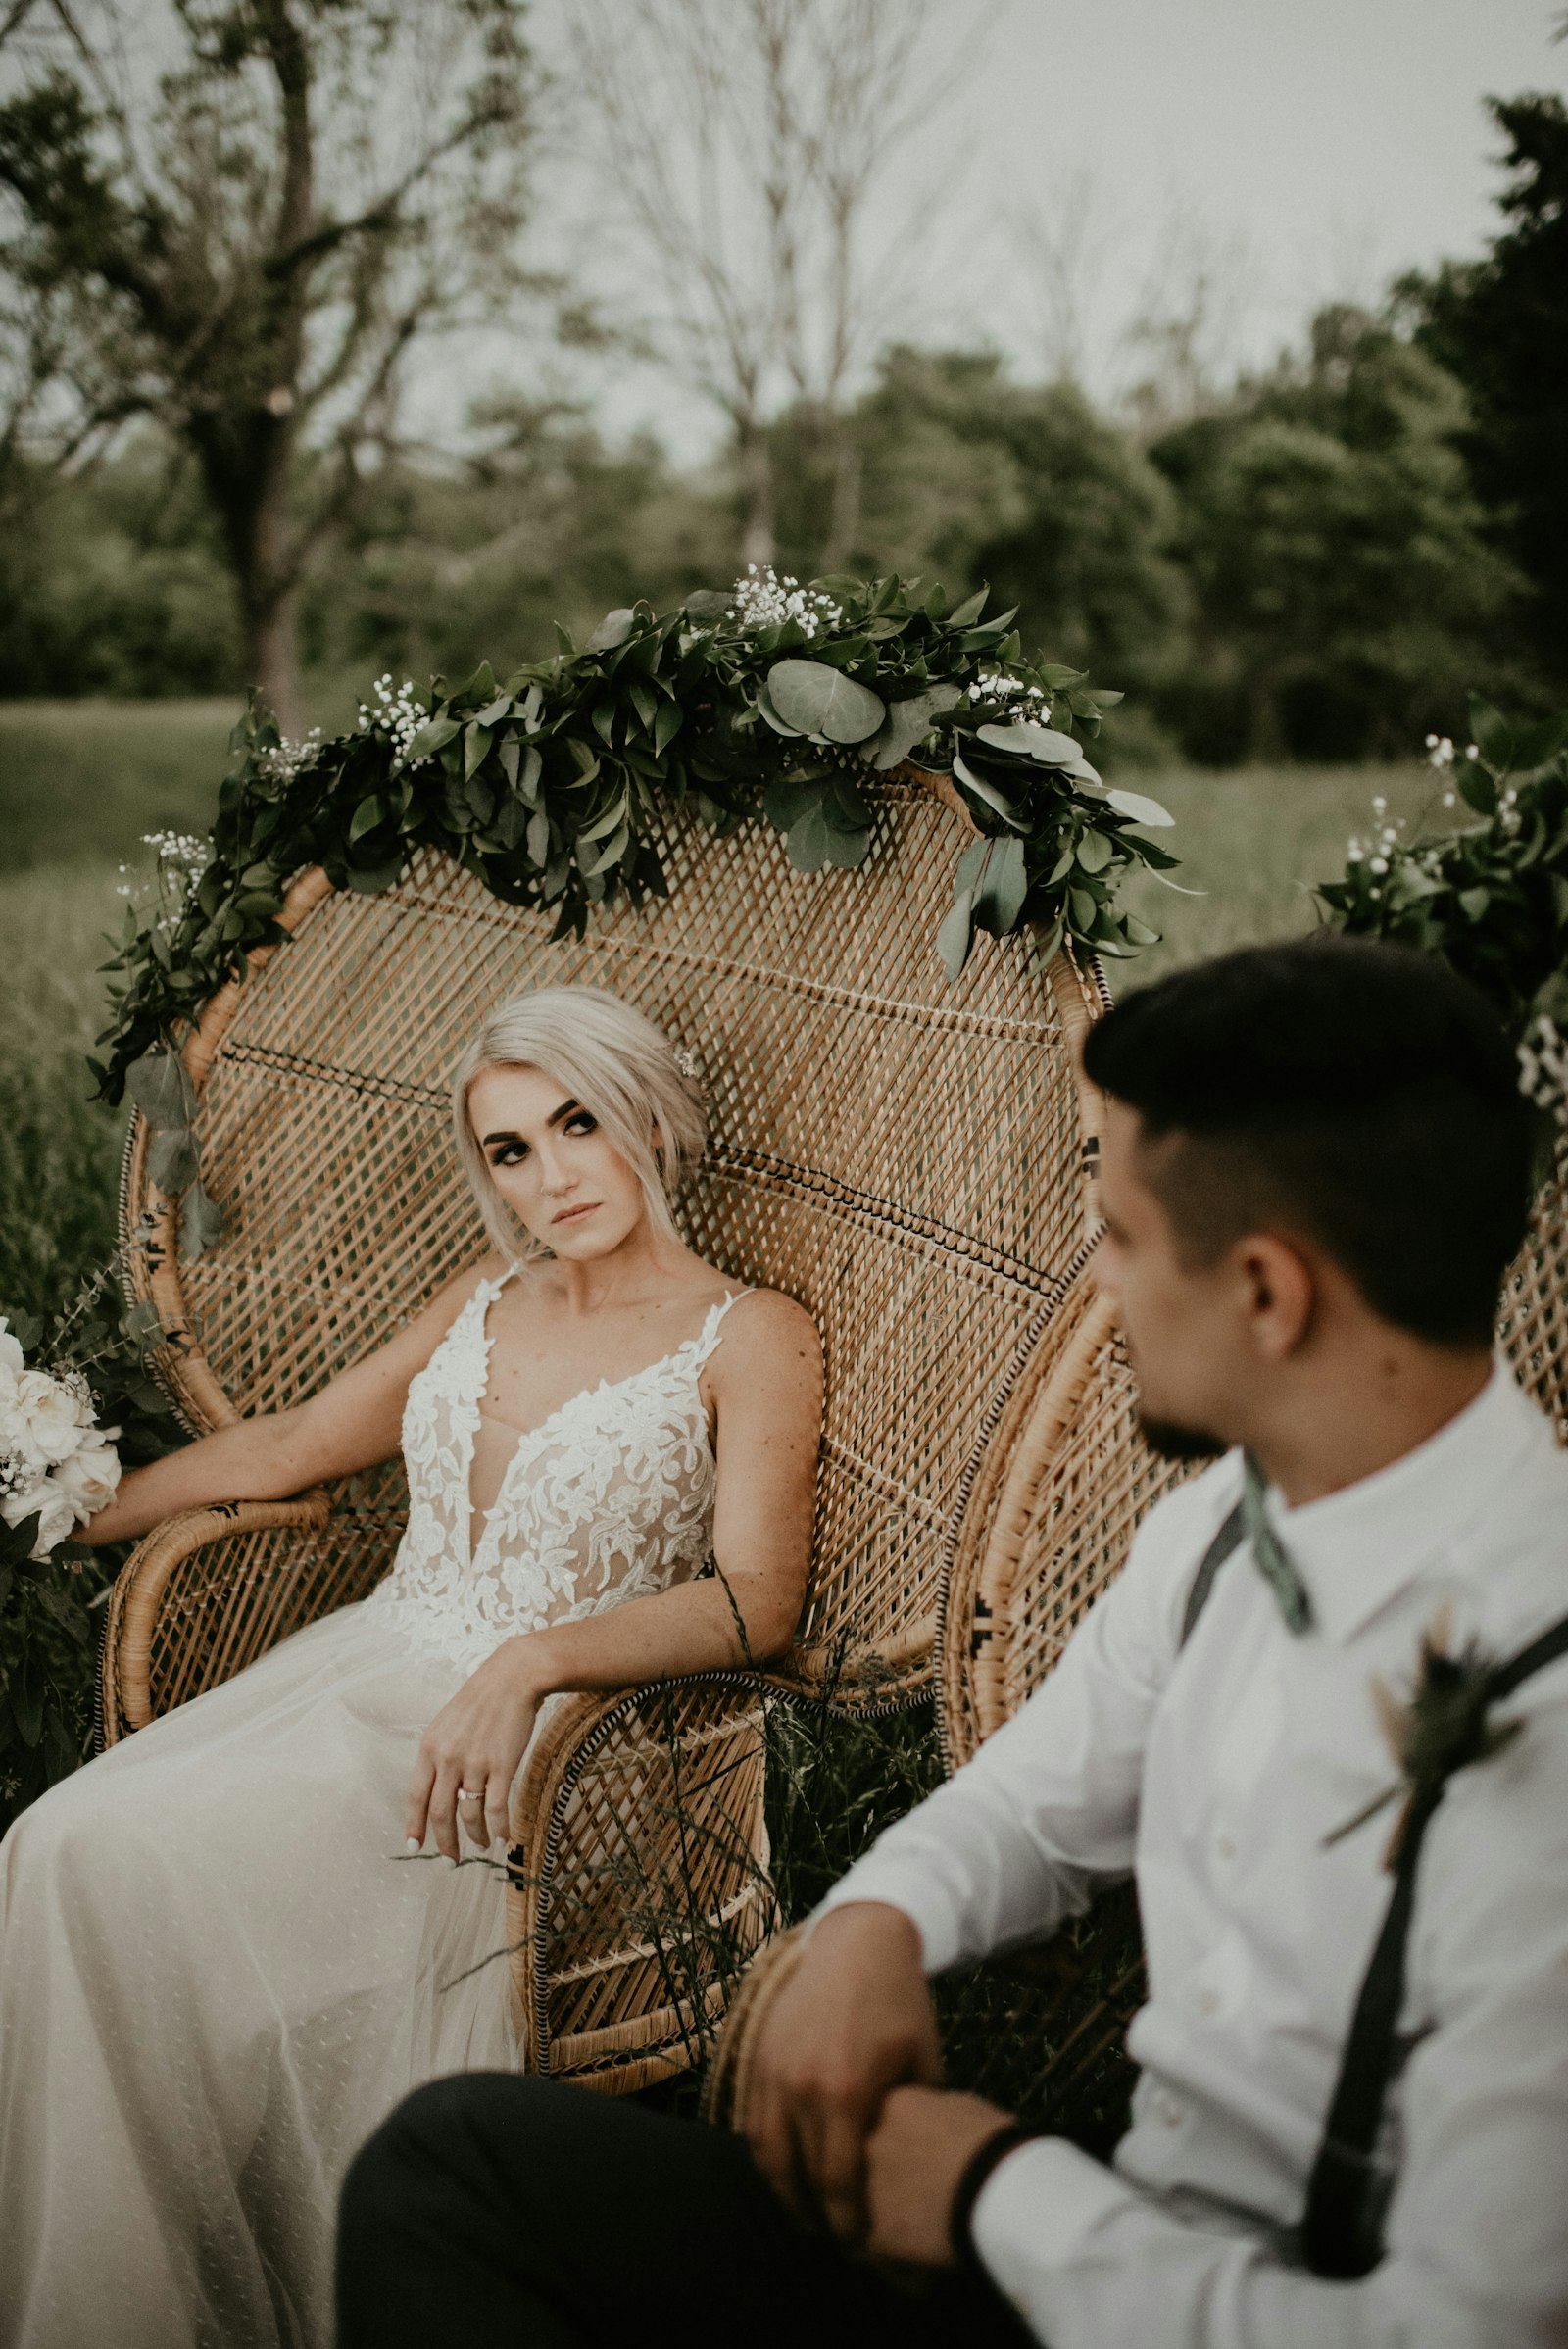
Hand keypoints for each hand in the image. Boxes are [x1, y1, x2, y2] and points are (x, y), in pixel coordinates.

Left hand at [404, 1636, 546, 1859]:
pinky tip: (503, 1837)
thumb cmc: (481, 1702)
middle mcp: (448, 1758)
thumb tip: (437, 1791)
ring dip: (476, 1835)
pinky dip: (499, 1828)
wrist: (512, 1679)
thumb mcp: (447, 1725)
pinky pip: (496, 1808)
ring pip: (470, 1814)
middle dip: (444, 1842)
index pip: (415, 1795)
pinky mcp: (502, 1765)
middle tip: (450, 1861)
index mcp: (430, 1748)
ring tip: (482, 1844)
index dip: (414, 1824)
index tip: (413, 1846)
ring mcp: (475, 1762)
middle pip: (440, 1812)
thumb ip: (438, 1757)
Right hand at [745, 1901, 941, 2244]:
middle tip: (831, 2241)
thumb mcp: (924, 2062)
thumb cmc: (900, 2001)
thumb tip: (922, 2172)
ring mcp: (772, 2069)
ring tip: (803, 2214)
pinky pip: (752, 2120)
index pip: (836, 2184)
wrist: (859, 1940)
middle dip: (813, 2217)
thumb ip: (917, 2121)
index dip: (846, 2225)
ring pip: (766, 2153)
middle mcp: (799, 2087)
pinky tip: (784, 2168)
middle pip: (797, 2177)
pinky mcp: (758, 2054)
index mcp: (845, 2093)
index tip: (859, 2247)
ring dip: (781, 2190)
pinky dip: (765, 2152)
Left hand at [864, 2084, 1015, 2268]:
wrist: (1003, 2188)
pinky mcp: (879, 2234)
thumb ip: (938, 2116)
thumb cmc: (998, 2146)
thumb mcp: (967, 2109)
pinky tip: (925, 2278)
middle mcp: (872, 2142)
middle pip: (874, 2172)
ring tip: (927, 2250)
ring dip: (898, 2232)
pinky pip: (884, 2258)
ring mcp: (871, 2189)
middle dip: (897, 2194)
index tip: (928, 2174)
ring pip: (874, 2216)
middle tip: (928, 2213)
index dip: (907, 2157)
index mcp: (895, 2105)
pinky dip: (903, 2270)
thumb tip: (940, 2127)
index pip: (887, 2131)